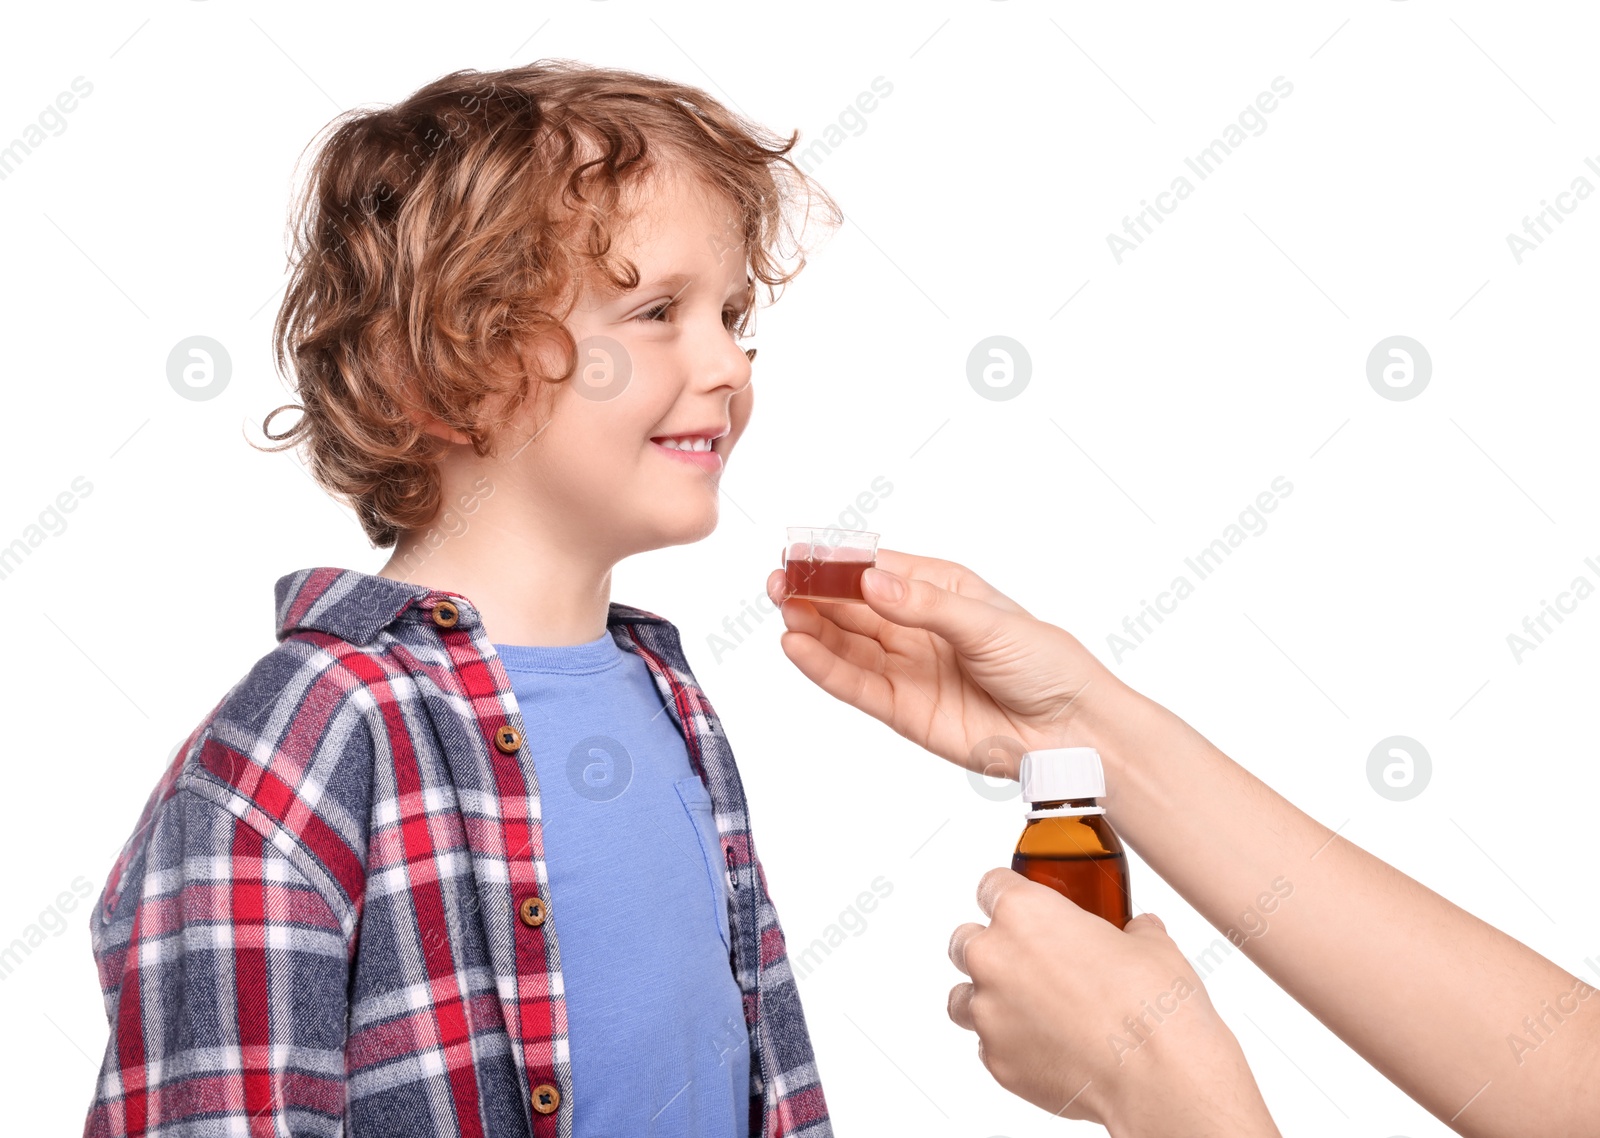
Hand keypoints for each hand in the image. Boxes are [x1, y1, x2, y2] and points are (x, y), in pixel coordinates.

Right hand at [765, 548, 1124, 777]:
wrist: (1070, 730)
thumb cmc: (1044, 664)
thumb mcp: (989, 624)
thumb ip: (926, 607)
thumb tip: (873, 584)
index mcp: (940, 589)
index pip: (877, 568)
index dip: (837, 562)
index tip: (801, 554)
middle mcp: (916, 625)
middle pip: (852, 605)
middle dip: (813, 592)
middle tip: (779, 581)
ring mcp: (906, 667)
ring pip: (845, 643)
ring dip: (811, 626)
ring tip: (782, 610)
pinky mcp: (902, 709)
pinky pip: (854, 683)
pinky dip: (823, 667)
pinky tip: (797, 647)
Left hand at [948, 869, 1279, 1137]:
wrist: (1156, 1076)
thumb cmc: (1152, 1005)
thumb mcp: (1152, 946)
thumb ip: (1134, 931)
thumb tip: (1140, 930)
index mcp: (1024, 913)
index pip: (992, 886)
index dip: (1009, 895)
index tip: (1022, 907)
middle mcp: (993, 958)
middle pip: (965, 941)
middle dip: (991, 949)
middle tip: (1030, 963)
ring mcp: (989, 1013)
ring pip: (962, 997)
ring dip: (987, 999)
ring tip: (1027, 1009)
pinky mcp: (996, 1061)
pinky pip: (988, 1046)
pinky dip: (1009, 1044)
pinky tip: (1045, 1048)